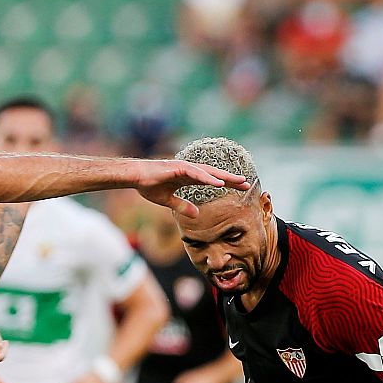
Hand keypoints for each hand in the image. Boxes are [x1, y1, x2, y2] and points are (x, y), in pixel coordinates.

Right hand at [132, 161, 250, 216]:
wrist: (134, 177)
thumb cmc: (148, 185)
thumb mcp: (167, 201)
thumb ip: (182, 206)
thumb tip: (196, 214)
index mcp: (188, 177)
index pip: (211, 180)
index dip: (226, 184)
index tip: (239, 188)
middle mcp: (189, 171)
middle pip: (214, 175)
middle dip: (231, 179)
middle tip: (247, 184)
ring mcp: (184, 168)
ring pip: (209, 173)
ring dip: (224, 177)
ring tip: (239, 181)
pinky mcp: (178, 168)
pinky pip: (196, 174)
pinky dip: (208, 178)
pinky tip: (218, 183)